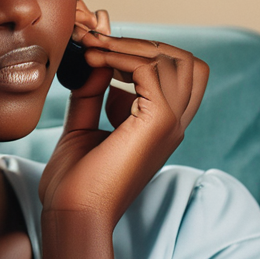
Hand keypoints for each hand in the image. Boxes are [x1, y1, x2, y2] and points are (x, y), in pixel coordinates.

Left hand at [39, 0, 208, 224]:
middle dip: (144, 44)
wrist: (71, 214)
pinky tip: (93, 61)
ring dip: (129, 46)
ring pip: (174, 60)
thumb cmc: (74, 183)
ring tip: (91, 50)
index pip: (181, 75)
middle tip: (100, 45)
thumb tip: (95, 60)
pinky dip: (122, 56)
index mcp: (162, 127)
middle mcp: (174, 125)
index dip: (147, 53)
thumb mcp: (82, 126)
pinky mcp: (156, 124)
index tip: (103, 51)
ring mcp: (169, 125)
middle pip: (188, 62)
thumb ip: (92, 94)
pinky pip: (152, 70)